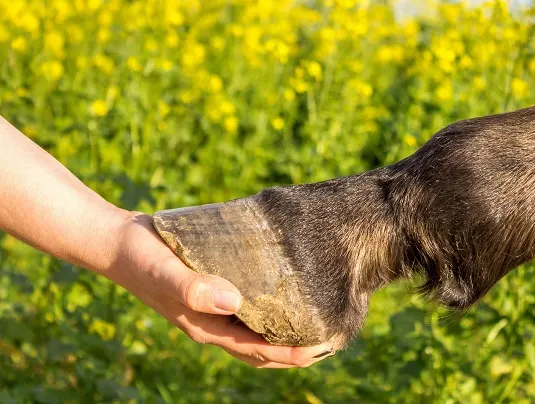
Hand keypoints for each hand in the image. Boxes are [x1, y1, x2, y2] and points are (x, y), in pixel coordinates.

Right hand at [107, 212, 333, 367]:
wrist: (120, 242)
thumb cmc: (141, 258)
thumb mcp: (166, 272)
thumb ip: (195, 288)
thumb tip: (234, 302)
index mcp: (205, 327)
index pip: (257, 349)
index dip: (290, 353)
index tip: (323, 346)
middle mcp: (213, 322)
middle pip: (262, 345)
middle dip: (296, 347)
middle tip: (332, 335)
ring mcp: (213, 307)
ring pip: (257, 327)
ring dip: (285, 329)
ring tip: (317, 316)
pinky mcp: (214, 287)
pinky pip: (248, 304)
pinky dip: (270, 305)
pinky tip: (285, 288)